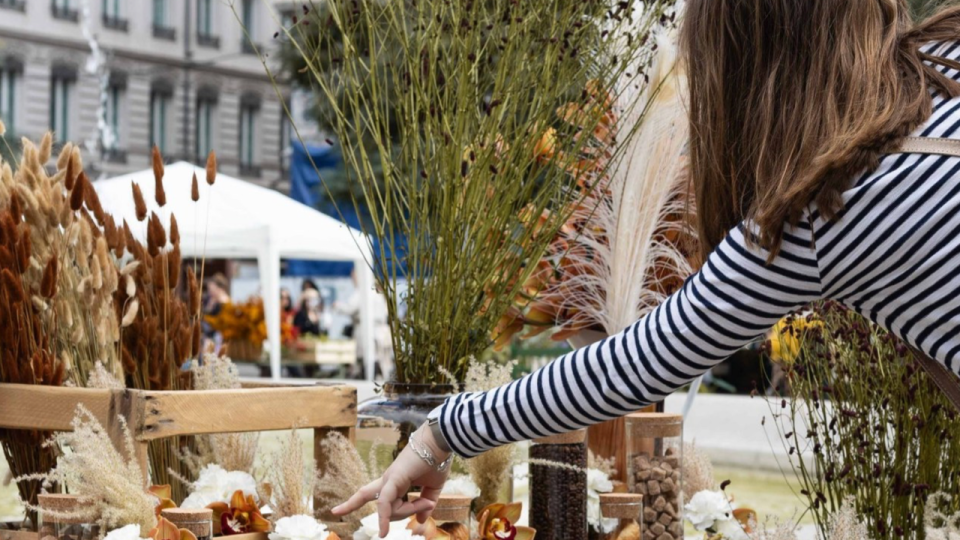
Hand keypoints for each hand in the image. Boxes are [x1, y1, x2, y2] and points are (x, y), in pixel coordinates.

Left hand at [332, 425, 451, 537]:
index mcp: (395, 481)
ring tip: (426, 503)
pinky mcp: (393, 478)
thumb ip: (425, 505)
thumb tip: (421, 520)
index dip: (365, 503)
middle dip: (348, 504)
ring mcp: (389, 479)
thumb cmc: (437, 461)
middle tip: (334, 511)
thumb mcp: (432, 489)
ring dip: (408, 511)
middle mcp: (388, 480)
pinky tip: (383, 533)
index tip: (362, 510)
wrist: (440, 444)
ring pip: (387, 508)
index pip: (376, 495)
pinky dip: (383, 518)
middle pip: (366, 495)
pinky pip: (385, 503)